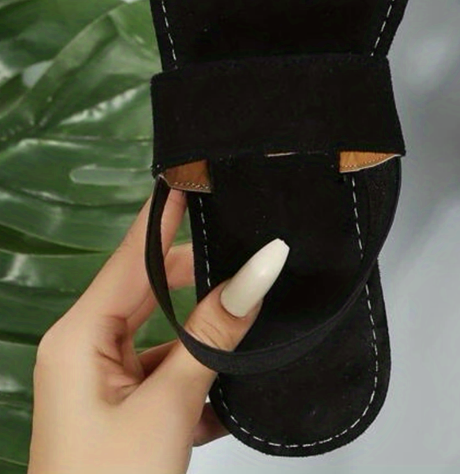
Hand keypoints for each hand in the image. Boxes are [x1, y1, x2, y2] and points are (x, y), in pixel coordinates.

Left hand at [27, 189, 287, 473]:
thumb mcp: (168, 405)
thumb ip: (215, 332)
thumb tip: (264, 263)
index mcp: (79, 336)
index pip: (132, 254)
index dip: (166, 211)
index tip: (201, 169)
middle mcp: (88, 348)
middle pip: (155, 288)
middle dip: (205, 274)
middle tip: (258, 245)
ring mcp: (108, 379)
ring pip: (171, 330)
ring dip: (211, 330)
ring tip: (261, 305)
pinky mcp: (128, 406)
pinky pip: (173, 366)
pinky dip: (205, 370)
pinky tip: (240, 372)